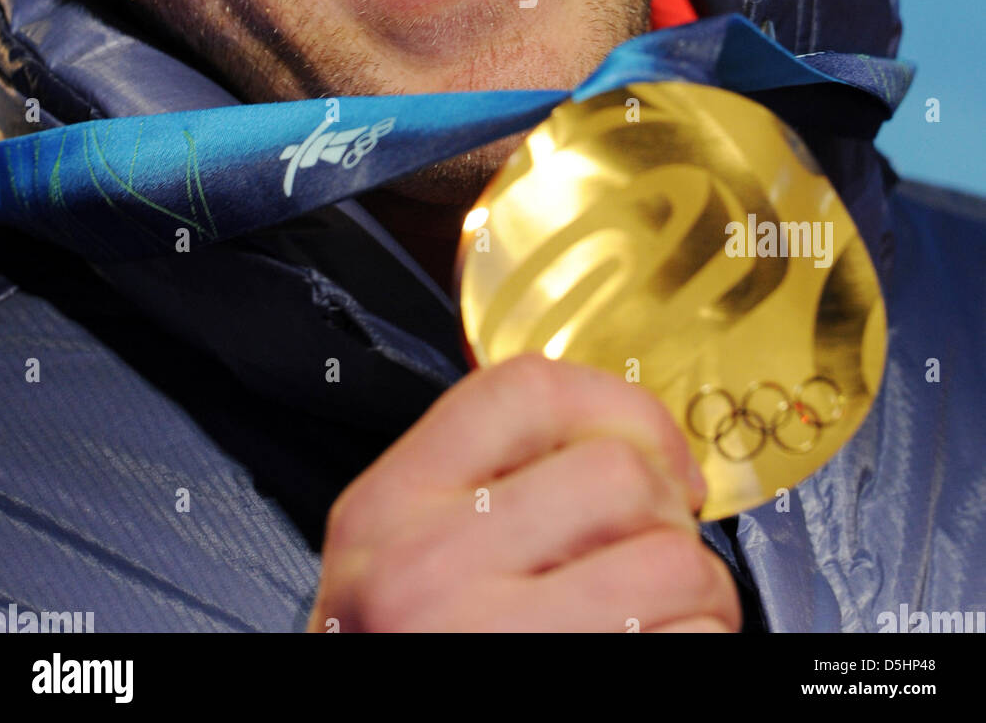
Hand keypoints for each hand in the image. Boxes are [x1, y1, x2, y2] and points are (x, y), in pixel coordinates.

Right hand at [307, 353, 740, 632]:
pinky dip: (697, 642)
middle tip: (658, 555)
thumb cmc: (412, 652)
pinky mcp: (562, 699)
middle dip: (669, 514)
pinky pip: (691, 639)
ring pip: (673, 561)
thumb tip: (627, 445)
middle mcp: (425, 570)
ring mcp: (490, 641)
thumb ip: (475, 490)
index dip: (619, 408)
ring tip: (662, 615)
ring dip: (699, 590)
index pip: (525, 391)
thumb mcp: (398, 558)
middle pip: (618, 472)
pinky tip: (652, 653)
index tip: (655, 455)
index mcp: (385, 509)